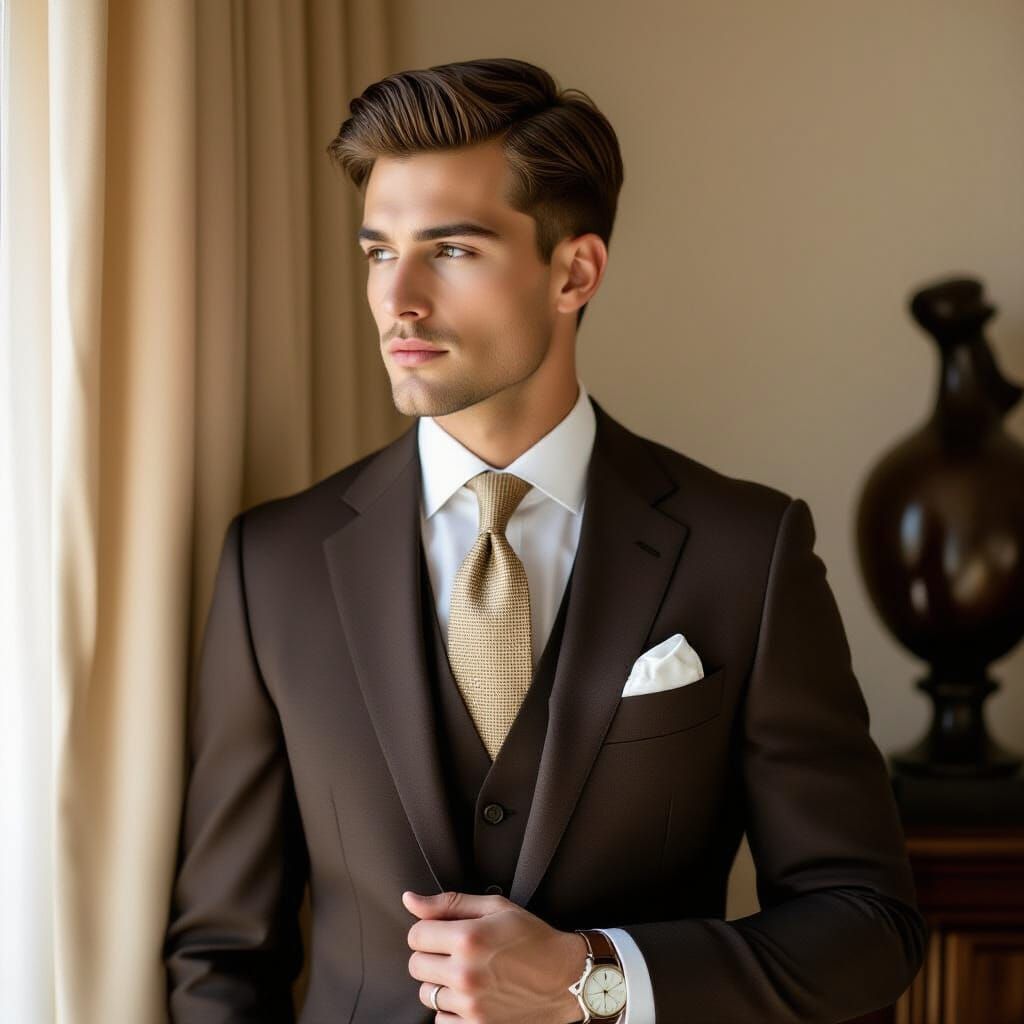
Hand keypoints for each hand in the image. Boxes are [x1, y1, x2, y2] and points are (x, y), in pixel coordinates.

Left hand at [403, 889, 586, 1022]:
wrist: (565, 978)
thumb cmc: (532, 938)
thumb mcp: (495, 908)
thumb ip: (448, 903)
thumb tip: (409, 900)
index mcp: (468, 938)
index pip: (416, 935)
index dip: (427, 930)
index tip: (443, 932)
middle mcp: (465, 973)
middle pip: (415, 965)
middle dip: (431, 955)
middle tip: (456, 952)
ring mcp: (470, 1004)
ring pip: (426, 994)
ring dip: (440, 983)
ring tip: (467, 973)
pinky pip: (440, 1020)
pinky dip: (451, 1010)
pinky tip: (471, 996)